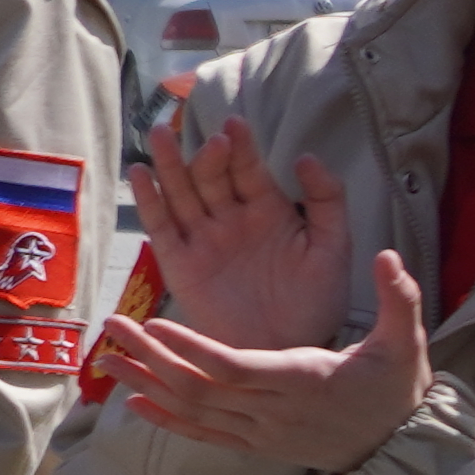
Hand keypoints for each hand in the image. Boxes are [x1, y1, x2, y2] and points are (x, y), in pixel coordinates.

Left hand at [104, 247, 434, 473]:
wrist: (400, 448)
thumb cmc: (399, 387)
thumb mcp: (406, 340)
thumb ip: (397, 296)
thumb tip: (387, 255)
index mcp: (303, 378)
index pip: (234, 366)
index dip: (191, 348)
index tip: (155, 323)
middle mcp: (274, 410)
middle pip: (200, 387)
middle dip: (151, 358)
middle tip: (113, 327)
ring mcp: (261, 432)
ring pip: (193, 411)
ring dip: (147, 385)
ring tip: (107, 359)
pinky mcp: (256, 446)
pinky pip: (203, 435)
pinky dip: (167, 420)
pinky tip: (134, 403)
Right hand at [132, 96, 354, 350]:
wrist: (286, 349)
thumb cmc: (315, 302)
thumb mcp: (333, 247)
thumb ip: (326, 201)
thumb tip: (304, 156)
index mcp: (268, 210)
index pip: (249, 169)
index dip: (241, 146)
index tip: (235, 125)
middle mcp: (231, 218)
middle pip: (210, 176)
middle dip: (204, 154)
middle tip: (207, 139)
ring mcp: (203, 239)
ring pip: (181, 193)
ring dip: (169, 164)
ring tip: (158, 135)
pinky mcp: (180, 264)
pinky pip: (161, 227)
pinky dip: (149, 201)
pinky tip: (141, 175)